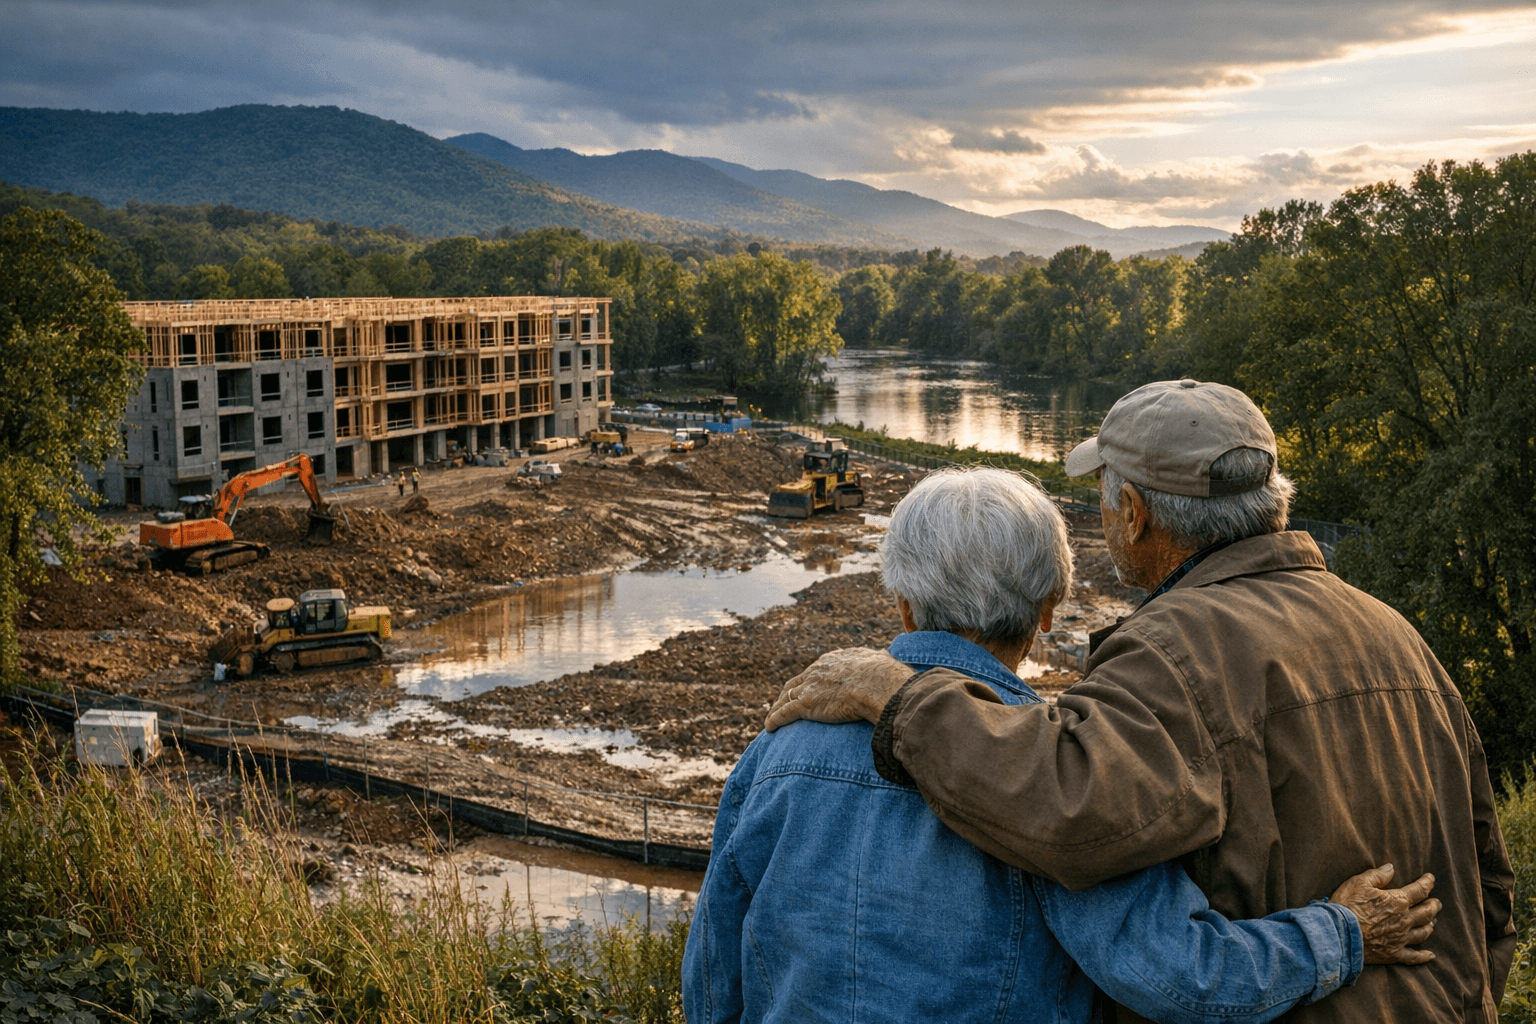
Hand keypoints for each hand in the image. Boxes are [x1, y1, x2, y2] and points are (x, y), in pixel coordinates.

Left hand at [764, 648, 912, 731]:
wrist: (877, 683)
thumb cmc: (884, 675)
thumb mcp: (880, 661)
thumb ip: (877, 660)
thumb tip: (884, 657)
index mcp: (834, 660)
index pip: (816, 671)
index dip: (810, 680)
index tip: (809, 687)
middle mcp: (817, 671)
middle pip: (796, 683)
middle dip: (788, 693)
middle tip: (784, 702)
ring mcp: (809, 687)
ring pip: (785, 698)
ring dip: (778, 707)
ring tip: (773, 717)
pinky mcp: (805, 704)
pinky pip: (784, 713)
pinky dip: (774, 720)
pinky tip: (769, 728)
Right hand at [1329, 863, 1438, 964]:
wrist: (1339, 934)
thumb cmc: (1347, 906)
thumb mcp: (1358, 883)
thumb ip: (1377, 875)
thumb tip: (1391, 868)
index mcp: (1398, 901)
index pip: (1419, 890)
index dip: (1427, 883)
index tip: (1430, 878)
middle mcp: (1404, 920)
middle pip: (1427, 912)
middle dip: (1433, 906)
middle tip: (1437, 903)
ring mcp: (1401, 939)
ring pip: (1423, 932)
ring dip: (1430, 926)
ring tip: (1432, 922)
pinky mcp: (1393, 954)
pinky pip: (1414, 957)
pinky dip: (1423, 956)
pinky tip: (1430, 955)